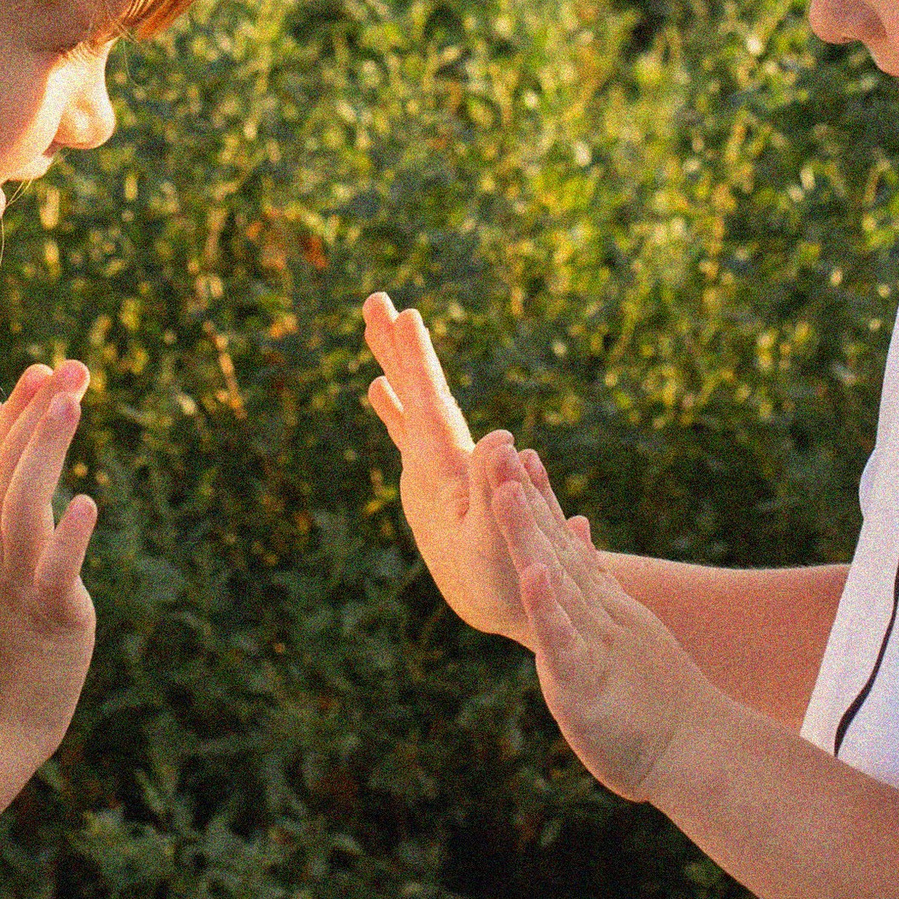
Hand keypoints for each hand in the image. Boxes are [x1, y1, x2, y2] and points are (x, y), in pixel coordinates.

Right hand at [0, 361, 97, 776]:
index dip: (13, 415)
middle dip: (37, 413)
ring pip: (23, 505)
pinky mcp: (44, 616)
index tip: (41, 372)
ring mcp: (10, 584)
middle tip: (70, 365)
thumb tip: (0, 493)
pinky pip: (53, 572)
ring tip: (70, 401)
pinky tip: (86, 503)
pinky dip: (68, 538)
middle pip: (5, 470)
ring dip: (46, 449)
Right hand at [363, 293, 530, 643]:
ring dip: (395, 363)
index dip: (418, 361)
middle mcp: (450, 455)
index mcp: (457, 466)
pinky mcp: (433, 485)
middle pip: (422, 389)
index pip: (434, 402)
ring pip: (414, 401)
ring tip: (374, 322)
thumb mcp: (503, 539)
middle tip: (375, 298)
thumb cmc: (514, 580)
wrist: (523, 600)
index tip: (407, 314)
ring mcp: (440, 465)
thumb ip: (499, 490)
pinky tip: (378, 388)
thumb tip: (505, 436)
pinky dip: (394, 408)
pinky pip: (408, 434)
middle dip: (399, 346)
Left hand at [493, 448, 712, 805]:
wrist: (693, 750)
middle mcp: (593, 616)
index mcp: (595, 607)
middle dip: (524, 500)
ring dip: (527, 538)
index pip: (561, 544)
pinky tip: (534, 577)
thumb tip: (576, 524)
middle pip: (552, 549)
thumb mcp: (619, 627)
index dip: (538, 499)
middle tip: (499, 450)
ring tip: (504, 493)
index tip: (517, 455)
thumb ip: (594, 577)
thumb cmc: (651, 697)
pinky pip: (562, 643)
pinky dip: (547, 610)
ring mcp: (590, 646)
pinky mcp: (583, 685)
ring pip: (554, 584)